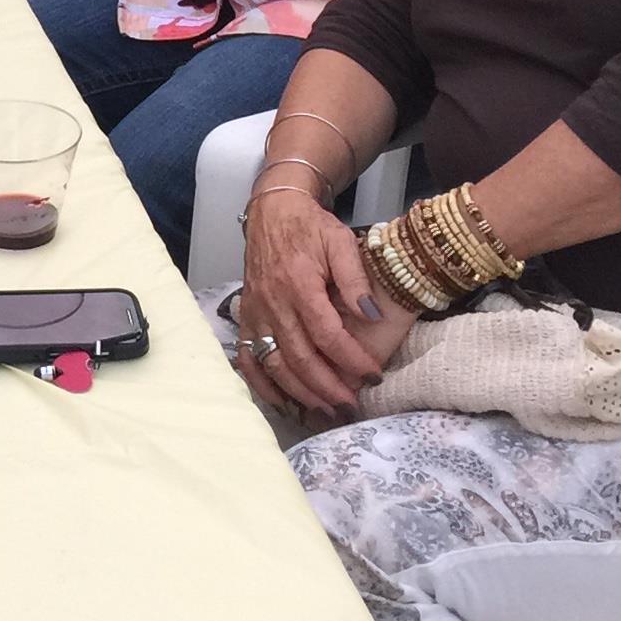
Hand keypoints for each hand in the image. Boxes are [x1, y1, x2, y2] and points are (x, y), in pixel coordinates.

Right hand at [236, 188, 412, 420]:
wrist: (273, 210)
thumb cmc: (310, 226)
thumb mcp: (340, 241)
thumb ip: (355, 278)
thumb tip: (372, 315)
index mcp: (299, 283)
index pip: (326, 334)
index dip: (351, 359)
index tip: (373, 374)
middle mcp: (273, 302)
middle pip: (300, 357)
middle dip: (329, 388)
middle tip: (352, 405)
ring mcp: (256, 312)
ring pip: (275, 364)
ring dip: (301, 393)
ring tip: (327, 410)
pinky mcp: (246, 316)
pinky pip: (249, 358)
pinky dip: (263, 384)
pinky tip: (284, 402)